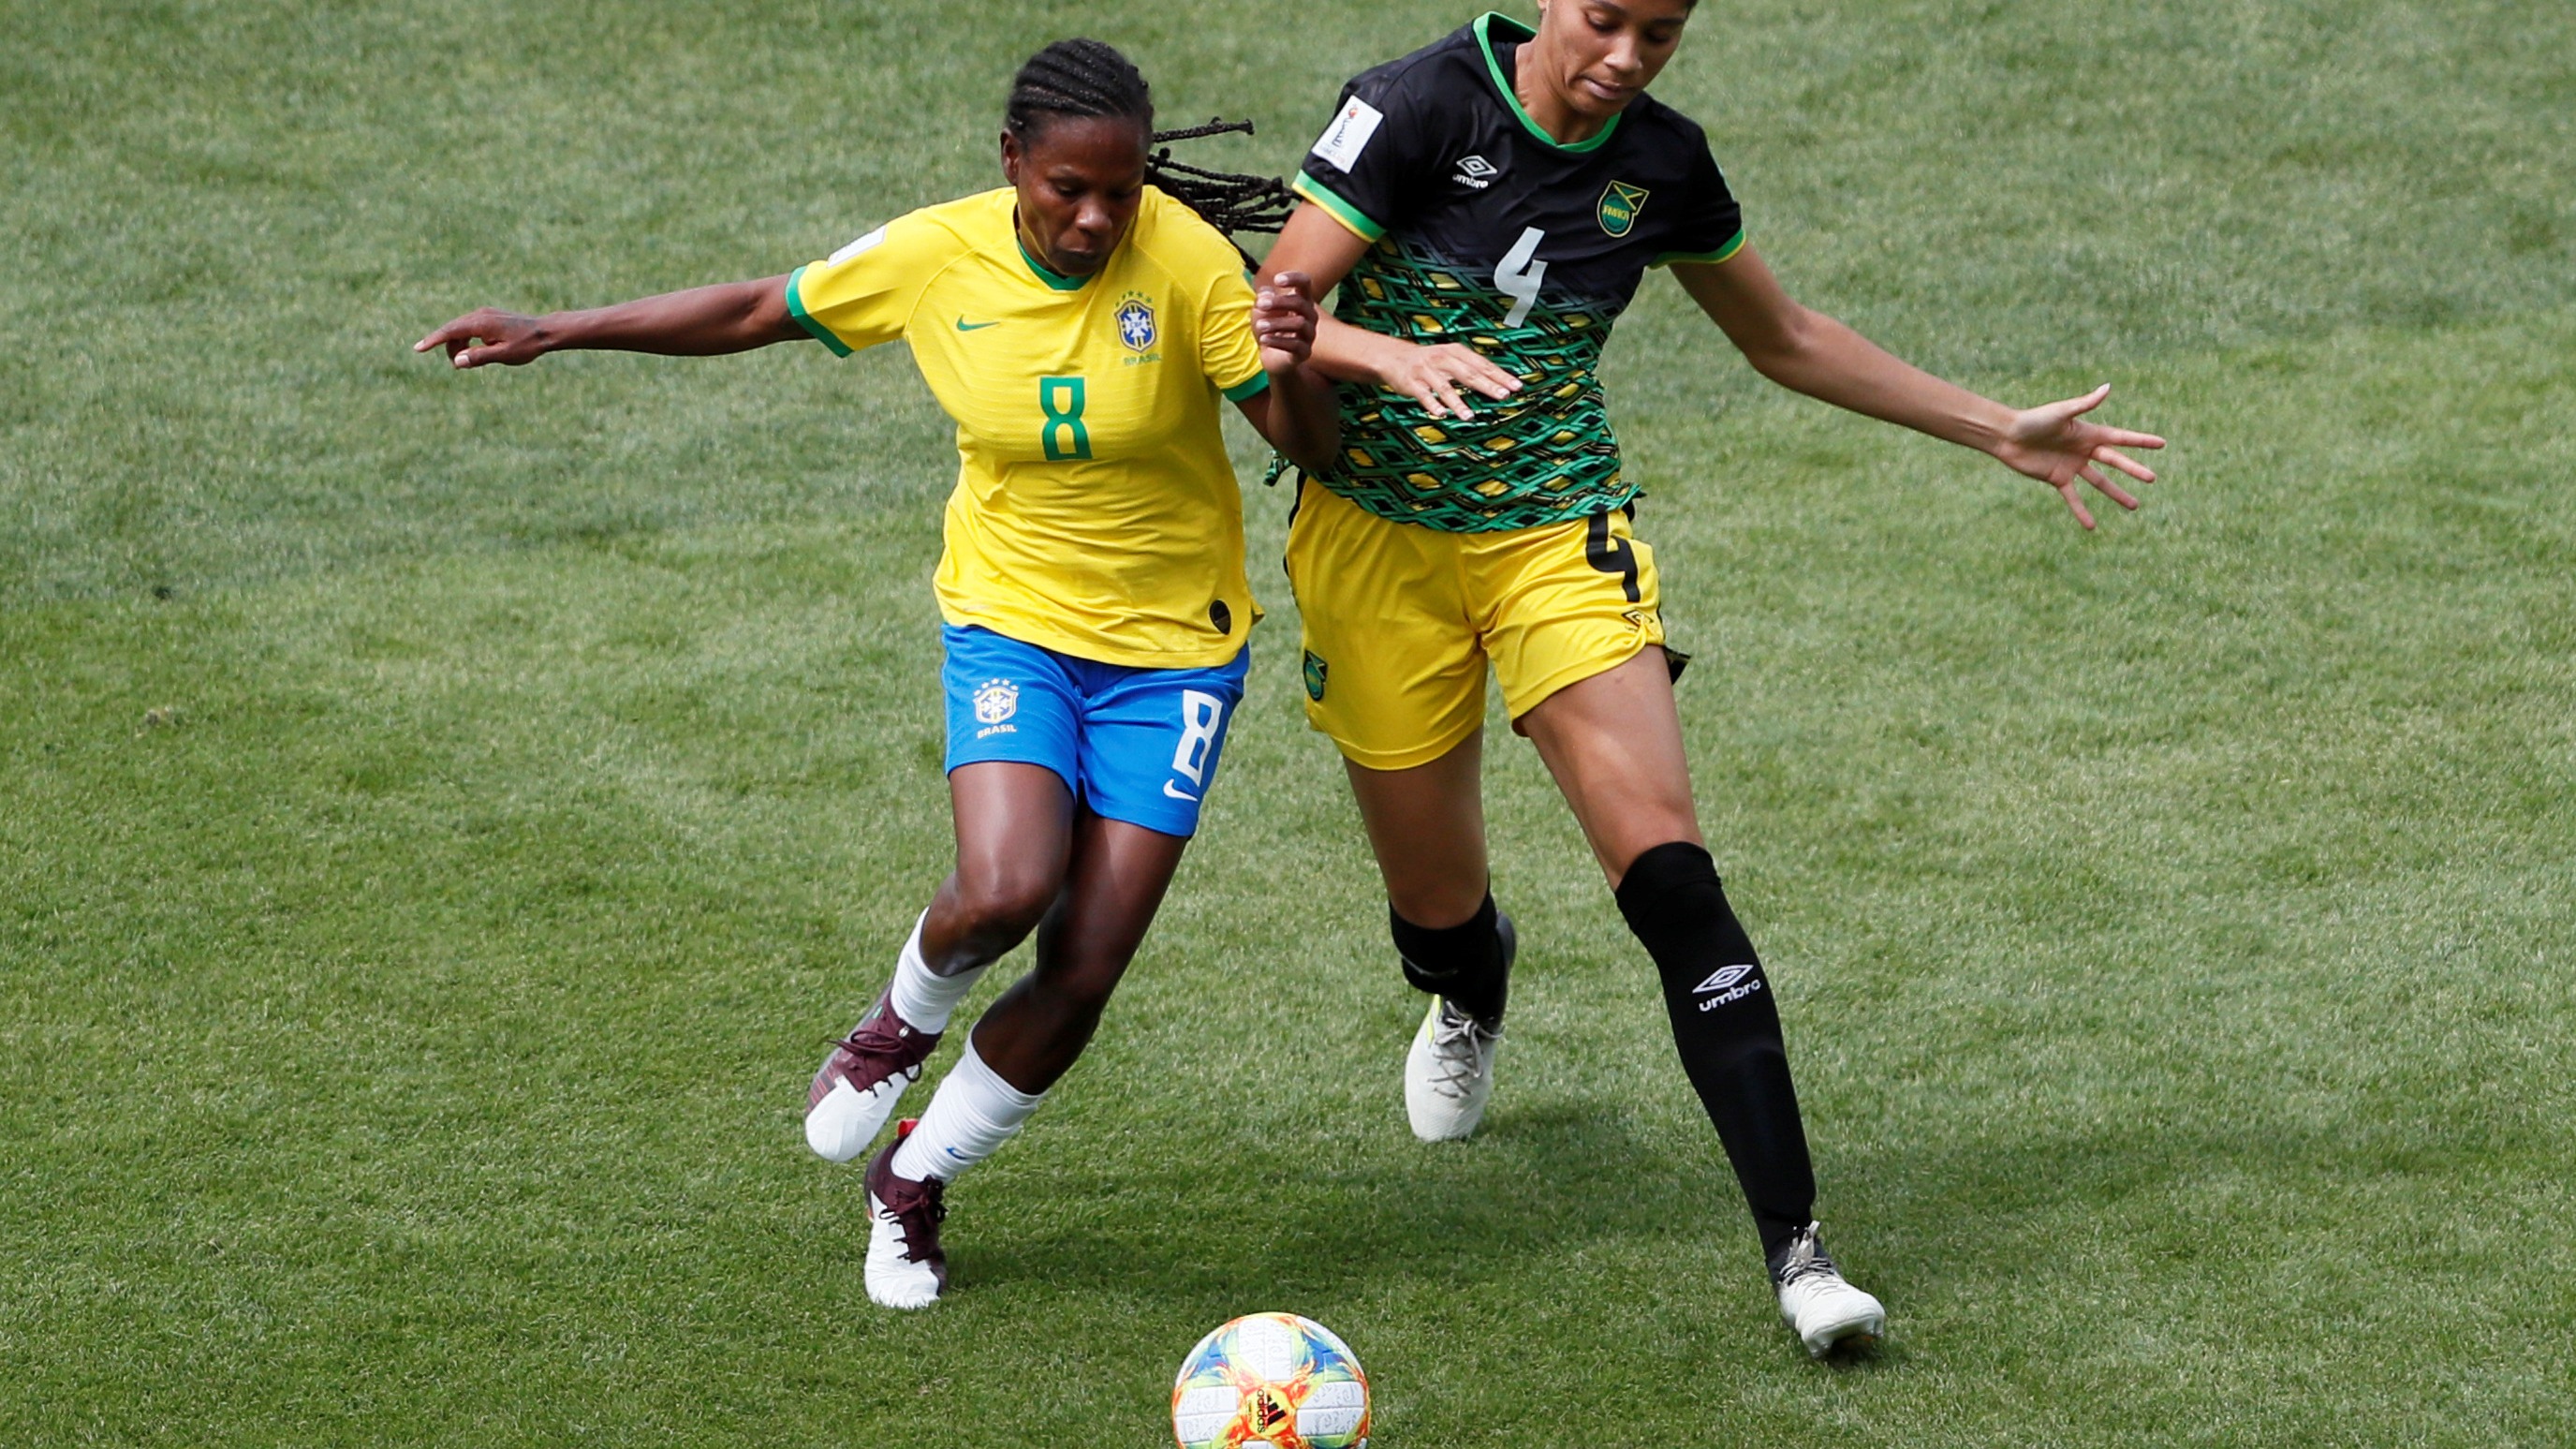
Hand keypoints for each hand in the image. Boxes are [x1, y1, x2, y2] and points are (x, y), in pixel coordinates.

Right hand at [414, 308, 549, 368]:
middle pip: (453, 330)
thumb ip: (480, 357)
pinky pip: (470, 328)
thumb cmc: (526, 345)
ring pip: (461, 329)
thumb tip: (458, 361)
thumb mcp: (504, 355)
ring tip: (466, 362)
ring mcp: (484, 314)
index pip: (450, 331)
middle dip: (448, 347)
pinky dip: (467, 340)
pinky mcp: (489, 317)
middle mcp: (480, 315)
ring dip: (458, 345)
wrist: (545, 331)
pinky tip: (475, 352)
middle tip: (455, 365)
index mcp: (481, 323)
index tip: (418, 348)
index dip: (433, 340)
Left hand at [1254, 272, 1319, 370]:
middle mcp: (1310, 316)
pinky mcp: (1305, 352)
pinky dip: (1277, 341)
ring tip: (1259, 325)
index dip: (1294, 278)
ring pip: (1299, 324)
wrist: (1273, 358)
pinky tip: (1263, 339)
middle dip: (1279, 302)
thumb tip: (1265, 293)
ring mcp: (1309, 335)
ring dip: (1277, 323)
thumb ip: (1262, 300)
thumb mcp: (1261, 312)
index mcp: (1301, 301)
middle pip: (1300, 303)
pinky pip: (1295, 345)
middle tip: (1260, 304)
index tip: (1276, 280)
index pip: (1305, 283)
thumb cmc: (1269, 329)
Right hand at [1379, 341, 1521, 419]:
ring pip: (1445, 387)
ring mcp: (1426, 371)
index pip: (1482, 364)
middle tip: (1503, 396)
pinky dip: (1432, 404)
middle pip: (1468, 373)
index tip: (1516, 386)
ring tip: (1470, 417)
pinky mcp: (1412, 382)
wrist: (1392, 356)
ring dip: (1458, 403)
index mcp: (1455, 352)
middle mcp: (1442, 359)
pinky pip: (1423, 395)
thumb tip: (1500, 382)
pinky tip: (1441, 414)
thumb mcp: (1450, 359)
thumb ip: (1472, 369)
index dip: (1500, 375)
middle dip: (1487, 385)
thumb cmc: (1428, 361)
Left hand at [1992, 384, 2165, 529]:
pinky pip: (2073, 497)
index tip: (2162, 444)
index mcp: (2088, 433)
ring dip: (2116, 494)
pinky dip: (2081, 511)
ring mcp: (2072, 465)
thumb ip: (2085, 404)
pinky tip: (2091, 526)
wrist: (2007, 436)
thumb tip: (2108, 387)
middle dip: (2133, 470)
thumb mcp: (2061, 412)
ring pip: (2099, 482)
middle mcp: (2084, 450)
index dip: (2141, 441)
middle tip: (2152, 479)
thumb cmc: (2034, 420)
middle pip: (2115, 462)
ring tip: (2134, 506)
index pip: (2121, 438)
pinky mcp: (2057, 478)